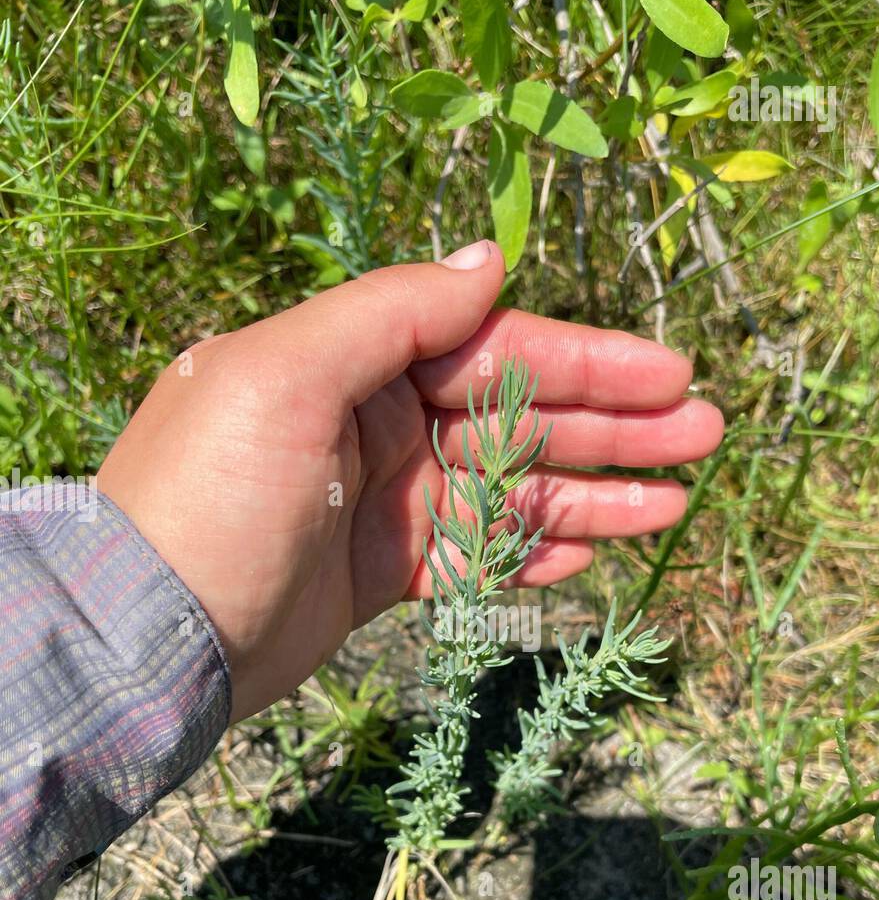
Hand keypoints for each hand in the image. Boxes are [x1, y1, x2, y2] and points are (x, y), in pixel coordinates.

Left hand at [97, 240, 722, 721]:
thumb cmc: (211, 496)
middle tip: (707, 435)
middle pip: (517, 417)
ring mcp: (382, 502)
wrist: (150, 640)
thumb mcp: (285, 377)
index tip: (668, 373)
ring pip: (510, 491)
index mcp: (352, 363)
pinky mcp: (381, 572)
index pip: (492, 350)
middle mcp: (373, 424)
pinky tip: (592, 556)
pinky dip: (531, 554)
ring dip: (593, 495)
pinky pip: (476, 555)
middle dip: (613, 427)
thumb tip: (488, 259)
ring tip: (677, 503)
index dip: (584, 362)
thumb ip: (390, 311)